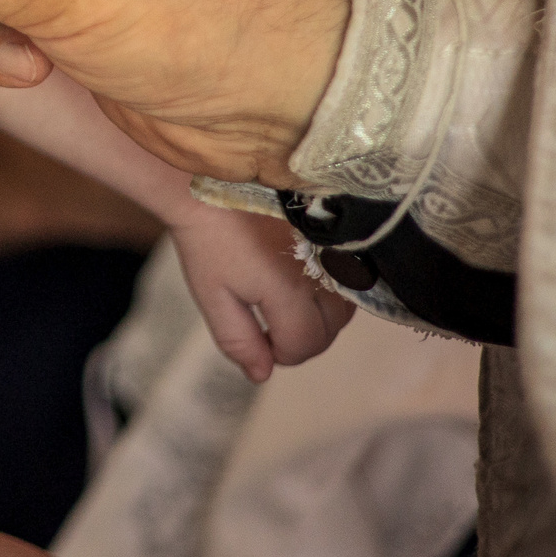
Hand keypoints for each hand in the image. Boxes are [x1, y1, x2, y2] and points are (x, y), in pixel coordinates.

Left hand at [167, 207, 352, 381]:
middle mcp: (318, 274)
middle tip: (269, 325)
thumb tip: (262, 375)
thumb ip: (238, 340)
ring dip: (319, 318)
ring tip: (283, 303)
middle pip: (329, 332)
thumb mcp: (212, 295)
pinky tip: (302, 284)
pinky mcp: (335, 238)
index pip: (304, 345)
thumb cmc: (207, 238)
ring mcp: (331, 254)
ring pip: (344, 310)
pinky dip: (330, 294)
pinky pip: (348, 283)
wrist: (211, 181)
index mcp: (287, 291)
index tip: (260, 339)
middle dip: (300, 338)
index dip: (280, 352)